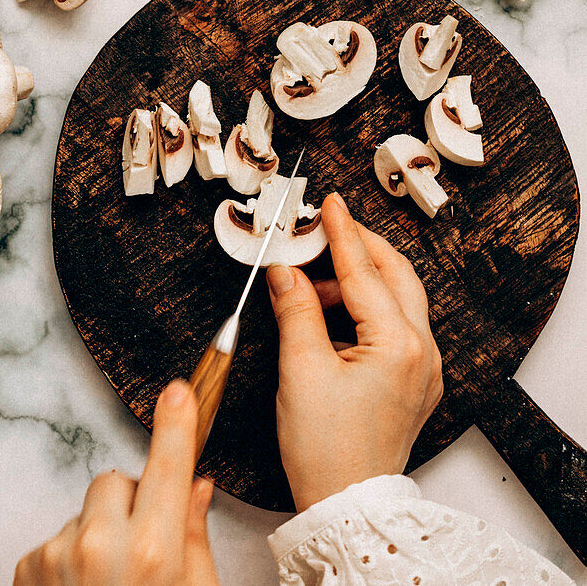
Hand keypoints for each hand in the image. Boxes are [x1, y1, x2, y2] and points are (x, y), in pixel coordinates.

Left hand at [14, 380, 219, 585]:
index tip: (180, 391)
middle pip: (118, 481)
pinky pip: (57, 537)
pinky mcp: (28, 569)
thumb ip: (193, 539)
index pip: (169, 465)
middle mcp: (101, 547)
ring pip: (86, 510)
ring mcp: (58, 556)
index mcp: (153, 554)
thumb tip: (194, 487)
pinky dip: (70, 556)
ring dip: (99, 532)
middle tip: (144, 546)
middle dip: (133, 501)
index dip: (178, 423)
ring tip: (109, 585)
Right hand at [267, 193, 442, 511]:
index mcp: (399, 345)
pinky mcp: (415, 381)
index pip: (365, 271)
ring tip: (313, 280)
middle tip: (321, 232)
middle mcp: (423, 352)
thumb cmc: (326, 450)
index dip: (341, 233)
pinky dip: (366, 307)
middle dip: (359, 248)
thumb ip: (295, 309)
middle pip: (395, 275)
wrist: (346, 506)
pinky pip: (397, 325)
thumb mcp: (301, 370)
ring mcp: (424, 368)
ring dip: (359, 279)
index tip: (328, 203)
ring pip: (398, 299)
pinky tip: (332, 310)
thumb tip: (285, 269)